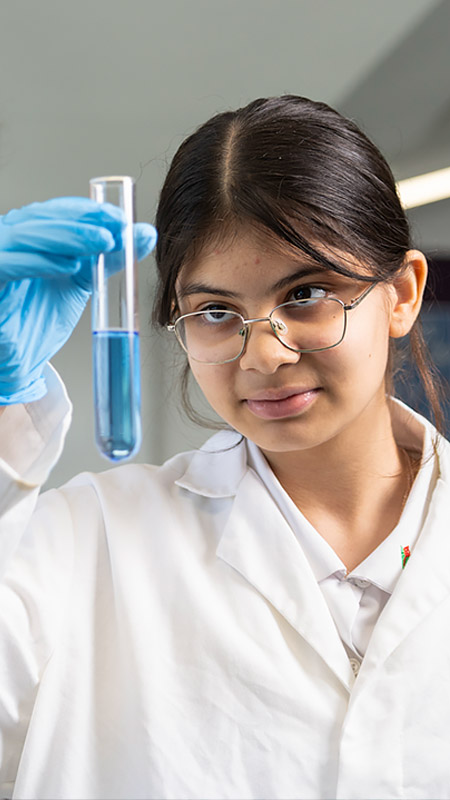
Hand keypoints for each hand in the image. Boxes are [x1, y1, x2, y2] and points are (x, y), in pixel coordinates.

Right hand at [0, 197, 156, 403]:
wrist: (20, 360)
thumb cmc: (40, 319)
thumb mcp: (83, 282)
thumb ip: (110, 257)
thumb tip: (145, 234)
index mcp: (31, 234)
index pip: (58, 210)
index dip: (90, 210)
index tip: (121, 218)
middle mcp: (9, 240)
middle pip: (43, 216)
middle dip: (83, 220)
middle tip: (116, 229)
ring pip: (26, 233)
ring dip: (68, 236)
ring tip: (102, 244)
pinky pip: (6, 263)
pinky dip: (38, 262)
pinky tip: (68, 267)